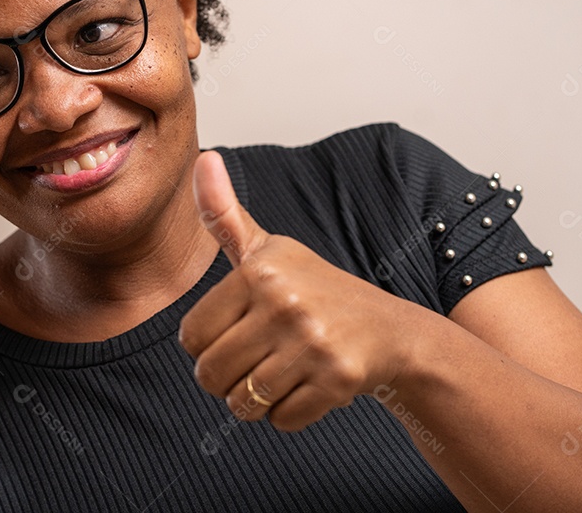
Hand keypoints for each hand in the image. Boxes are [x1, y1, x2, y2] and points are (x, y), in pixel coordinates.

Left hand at [178, 151, 425, 431]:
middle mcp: (284, 303)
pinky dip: (289, 414)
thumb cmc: (315, 291)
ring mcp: (312, 343)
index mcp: (258, 271)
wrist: (390, 331)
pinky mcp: (337, 380)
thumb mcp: (268, 250)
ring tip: (282, 372)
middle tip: (258, 359)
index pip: (190, 337)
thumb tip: (204, 159)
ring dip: (257, 399)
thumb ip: (224, 214)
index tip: (238, 331)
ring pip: (242, 403)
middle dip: (227, 379)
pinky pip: (280, 421)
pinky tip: (309, 385)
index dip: (208, 344)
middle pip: (211, 375)